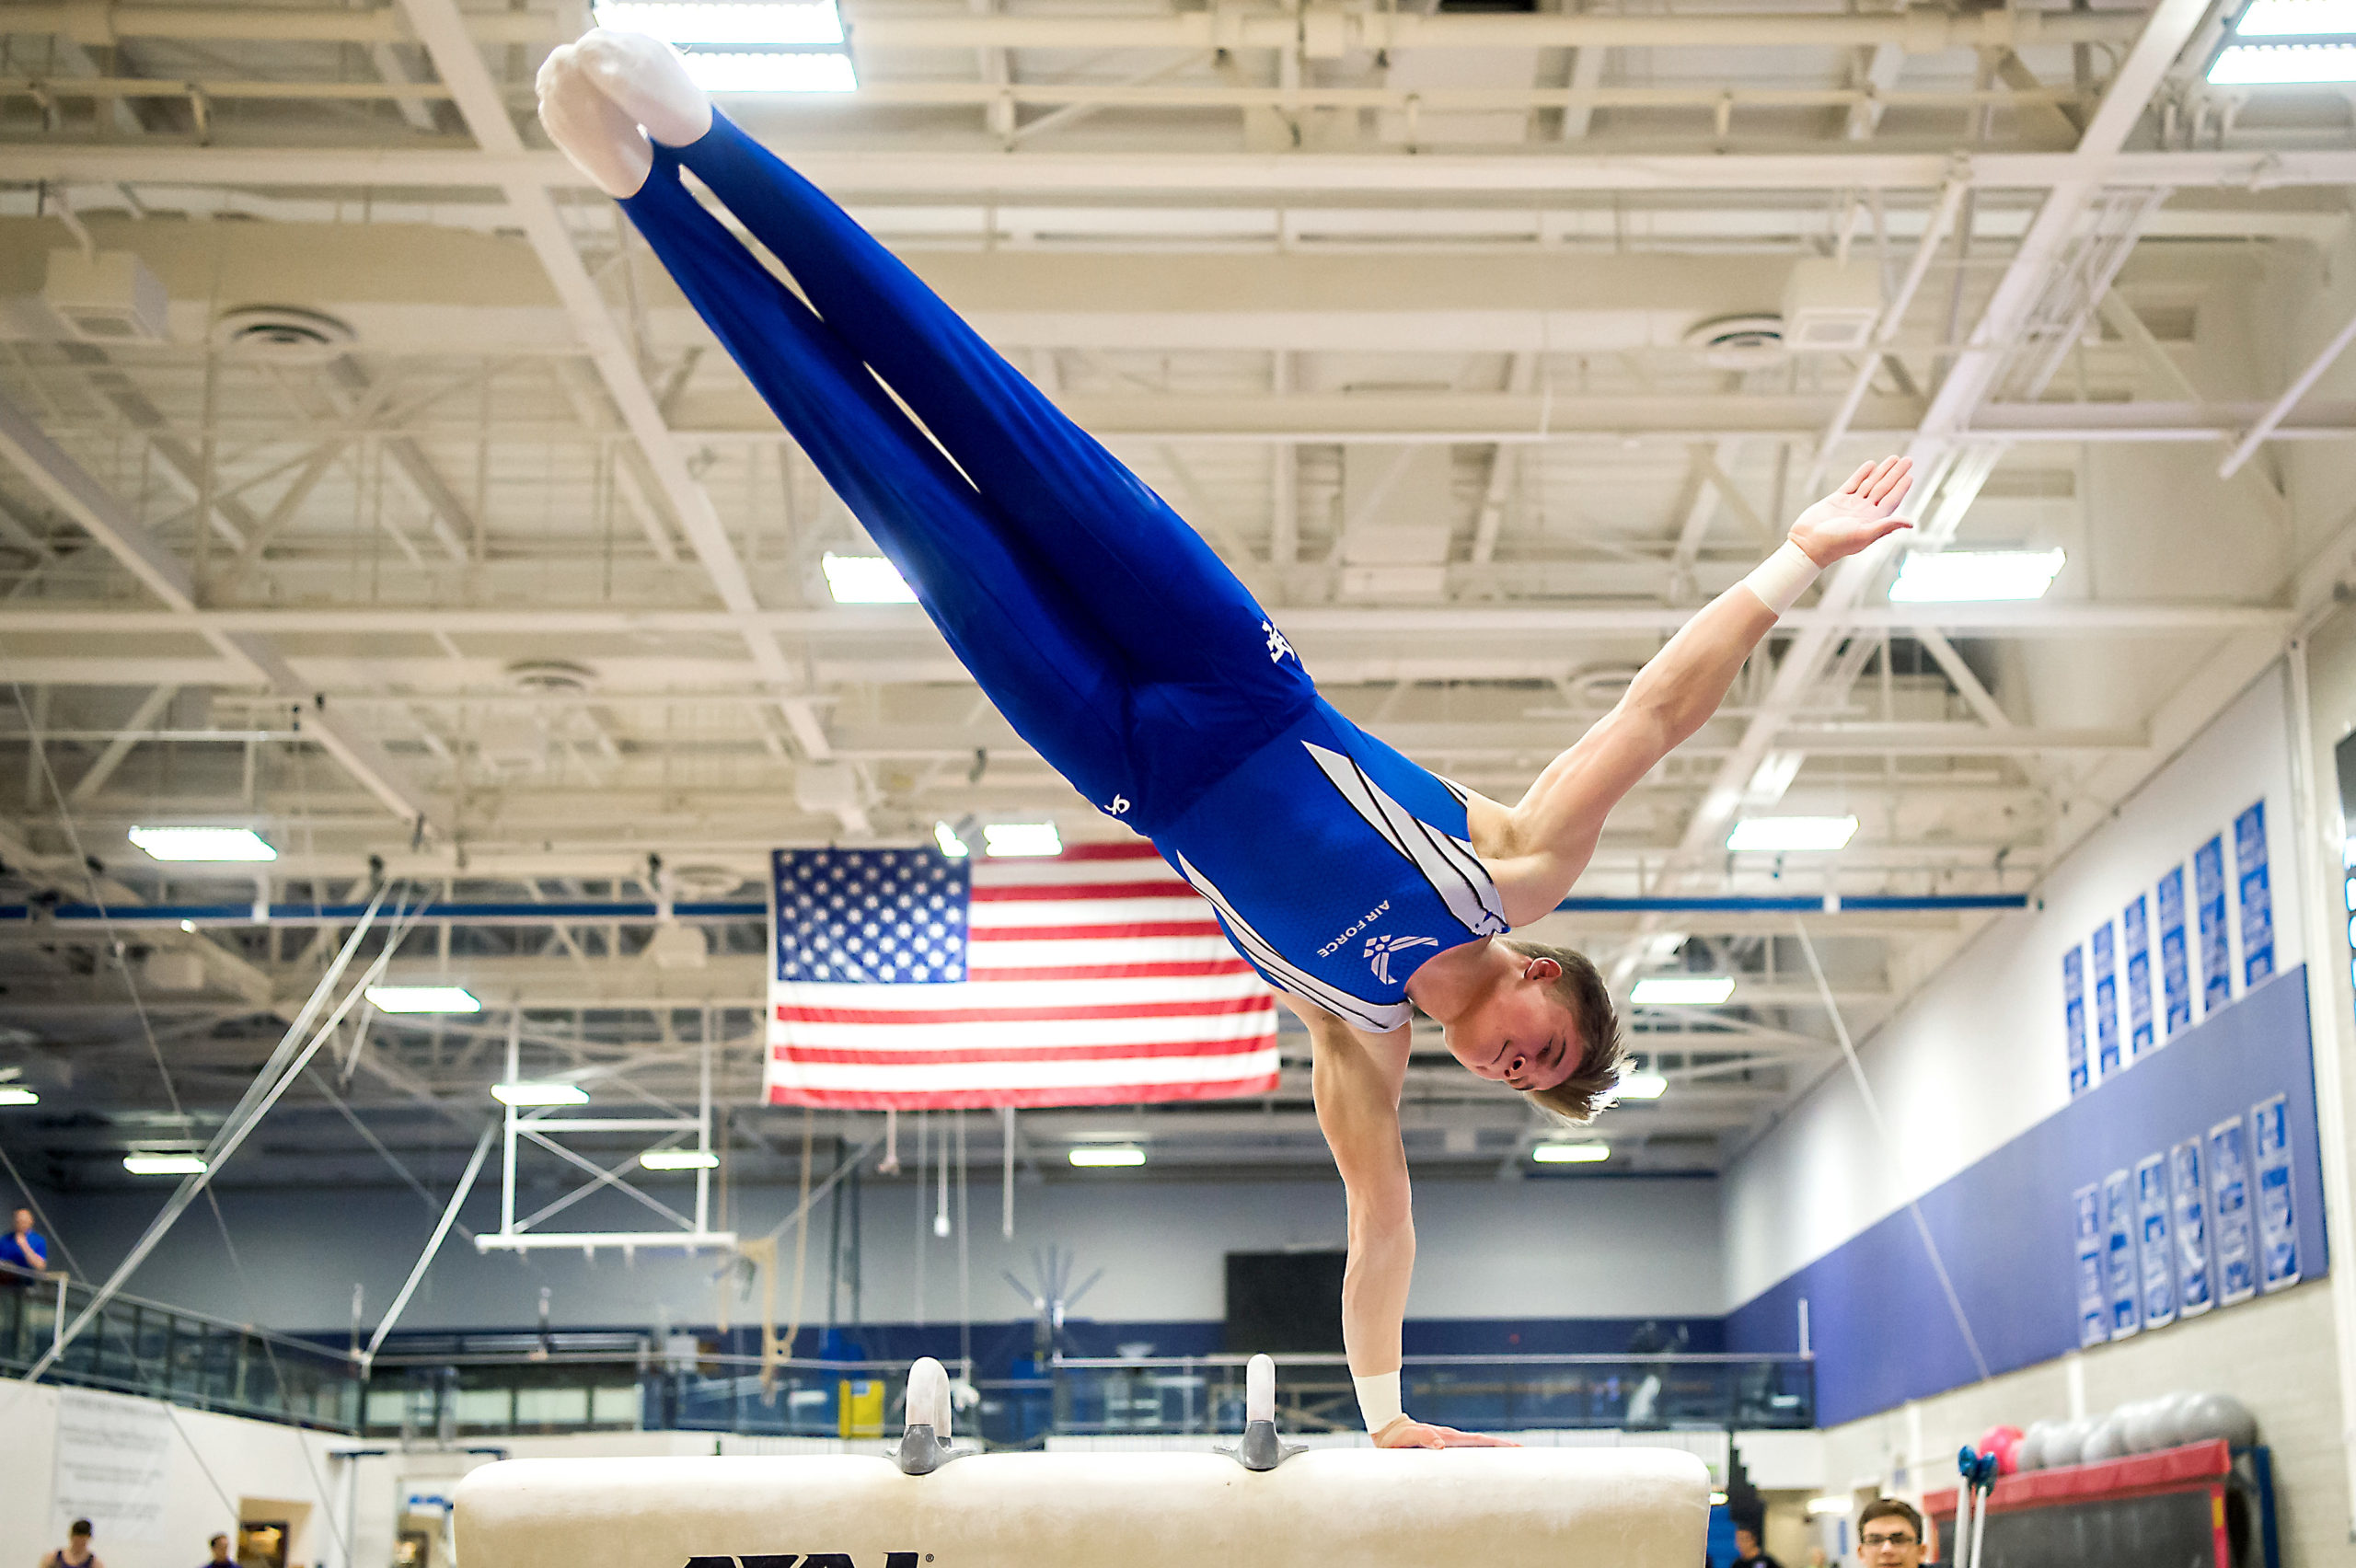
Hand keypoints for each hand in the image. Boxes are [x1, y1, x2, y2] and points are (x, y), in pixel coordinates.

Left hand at [1372, 1417, 1519, 1448]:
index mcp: (1449, 1437)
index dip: (1497, 1444)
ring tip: (1512, 1460)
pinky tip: (1486, 1464)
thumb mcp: (1409, 1437)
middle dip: (1503, 1448)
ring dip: (1494, 1452)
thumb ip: (1423, 1438)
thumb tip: (1441, 1445)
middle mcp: (1453, 1439)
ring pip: (1477, 1448)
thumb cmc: (1398, 1437)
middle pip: (1484, 1443)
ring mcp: (1450, 1443)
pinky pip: (1466, 1453)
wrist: (1389, 1430)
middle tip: (1524, 1452)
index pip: (1479, 1441)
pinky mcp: (1444, 1448)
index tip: (1515, 1448)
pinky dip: (1480, 1456)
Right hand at [1788, 455, 1914, 566]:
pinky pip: (1852, 483)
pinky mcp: (1836, 500)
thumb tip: (1911, 523)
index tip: (1909, 475)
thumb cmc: (1836, 543)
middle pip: (1884, 488)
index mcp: (1873, 519)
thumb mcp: (1864, 534)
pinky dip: (1861, 474)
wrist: (1808, 543)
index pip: (1891, 500)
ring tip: (1893, 459)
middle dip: (1895, 474)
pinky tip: (1871, 465)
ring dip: (1882, 471)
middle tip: (1908, 460)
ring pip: (1870, 483)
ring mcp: (1851, 504)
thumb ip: (1887, 525)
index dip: (1901, 488)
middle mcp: (1864, 511)